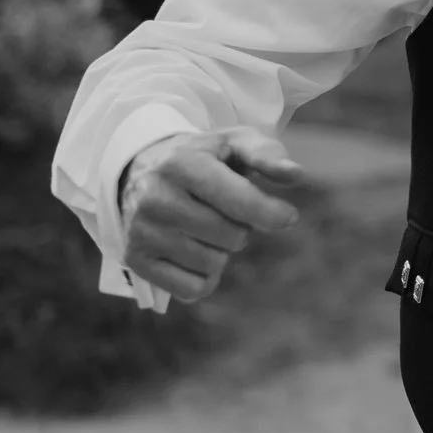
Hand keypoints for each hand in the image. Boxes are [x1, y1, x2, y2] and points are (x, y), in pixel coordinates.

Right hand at [120, 127, 305, 301]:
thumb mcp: (235, 142)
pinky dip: (204, 277)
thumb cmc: (204, 158)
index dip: (271, 214)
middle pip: (232, 237)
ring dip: (221, 251)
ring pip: (213, 265)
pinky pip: (192, 289)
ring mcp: (142, 231)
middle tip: (224, 210)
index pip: (238, 201)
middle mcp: (156, 198)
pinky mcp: (136, 260)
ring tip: (204, 226)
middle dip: (241, 227)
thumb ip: (267, 154)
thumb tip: (295, 174)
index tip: (288, 217)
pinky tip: (193, 251)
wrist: (143, 169)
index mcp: (182, 164)